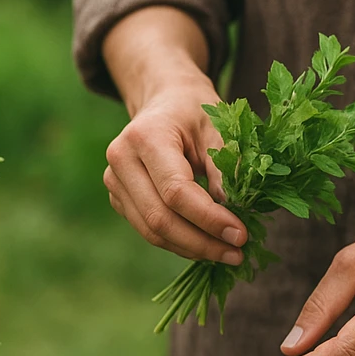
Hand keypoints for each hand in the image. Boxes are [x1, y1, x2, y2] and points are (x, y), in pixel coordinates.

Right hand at [103, 65, 247, 263]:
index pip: (175, 192)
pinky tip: (206, 244)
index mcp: (145, 136)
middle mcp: (121, 160)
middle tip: (237, 253)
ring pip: (152, 231)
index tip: (240, 235)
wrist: (165, 101)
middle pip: (160, 218)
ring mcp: (114, 181)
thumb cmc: (196, 112)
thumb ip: (226, 170)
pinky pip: (148, 230)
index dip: (209, 219)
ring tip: (226, 254)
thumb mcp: (220, 130)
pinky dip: (179, 242)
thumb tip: (232, 219)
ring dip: (191, 248)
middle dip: (201, 242)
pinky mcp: (119, 198)